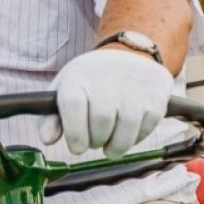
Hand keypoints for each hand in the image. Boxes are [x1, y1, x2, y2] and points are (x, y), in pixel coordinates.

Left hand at [39, 48, 176, 157]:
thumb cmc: (91, 80)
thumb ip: (52, 117)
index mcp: (78, 76)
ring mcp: (135, 84)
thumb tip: (47, 140)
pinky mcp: (157, 93)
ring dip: (117, 146)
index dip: (74, 132)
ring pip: (128, 127)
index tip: (77, 148)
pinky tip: (128, 134)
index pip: (73, 104)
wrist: (128, 55)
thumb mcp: (66, 90)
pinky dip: (137, 138)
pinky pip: (148, 125)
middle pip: (102, 120)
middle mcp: (107, 77)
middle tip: (95, 143)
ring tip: (110, 148)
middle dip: (96, 141)